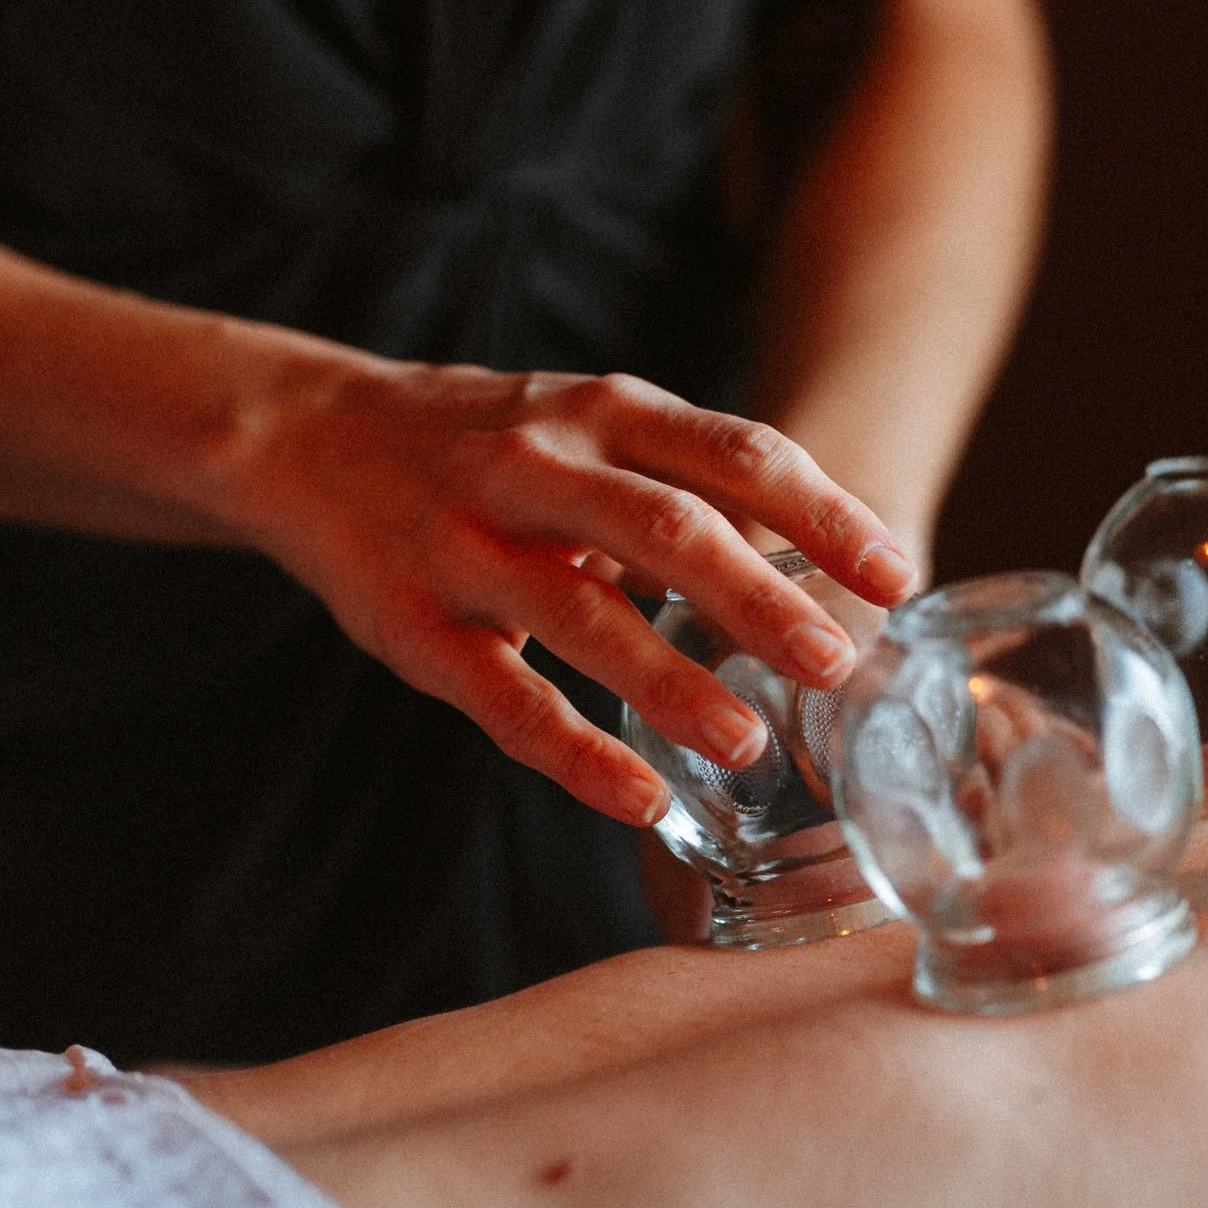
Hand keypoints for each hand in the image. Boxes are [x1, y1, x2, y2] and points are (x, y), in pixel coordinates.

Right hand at [228, 361, 917, 823]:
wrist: (309, 434)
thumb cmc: (494, 443)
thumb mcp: (595, 426)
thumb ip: (695, 483)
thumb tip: (839, 565)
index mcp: (604, 409)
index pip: (735, 453)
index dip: (822, 515)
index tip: (897, 576)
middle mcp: (537, 465)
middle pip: (666, 528)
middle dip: (759, 598)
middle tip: (836, 664)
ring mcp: (467, 544)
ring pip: (582, 616)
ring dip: (671, 683)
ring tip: (748, 742)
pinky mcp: (411, 626)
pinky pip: (502, 698)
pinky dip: (575, 753)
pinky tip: (643, 798)